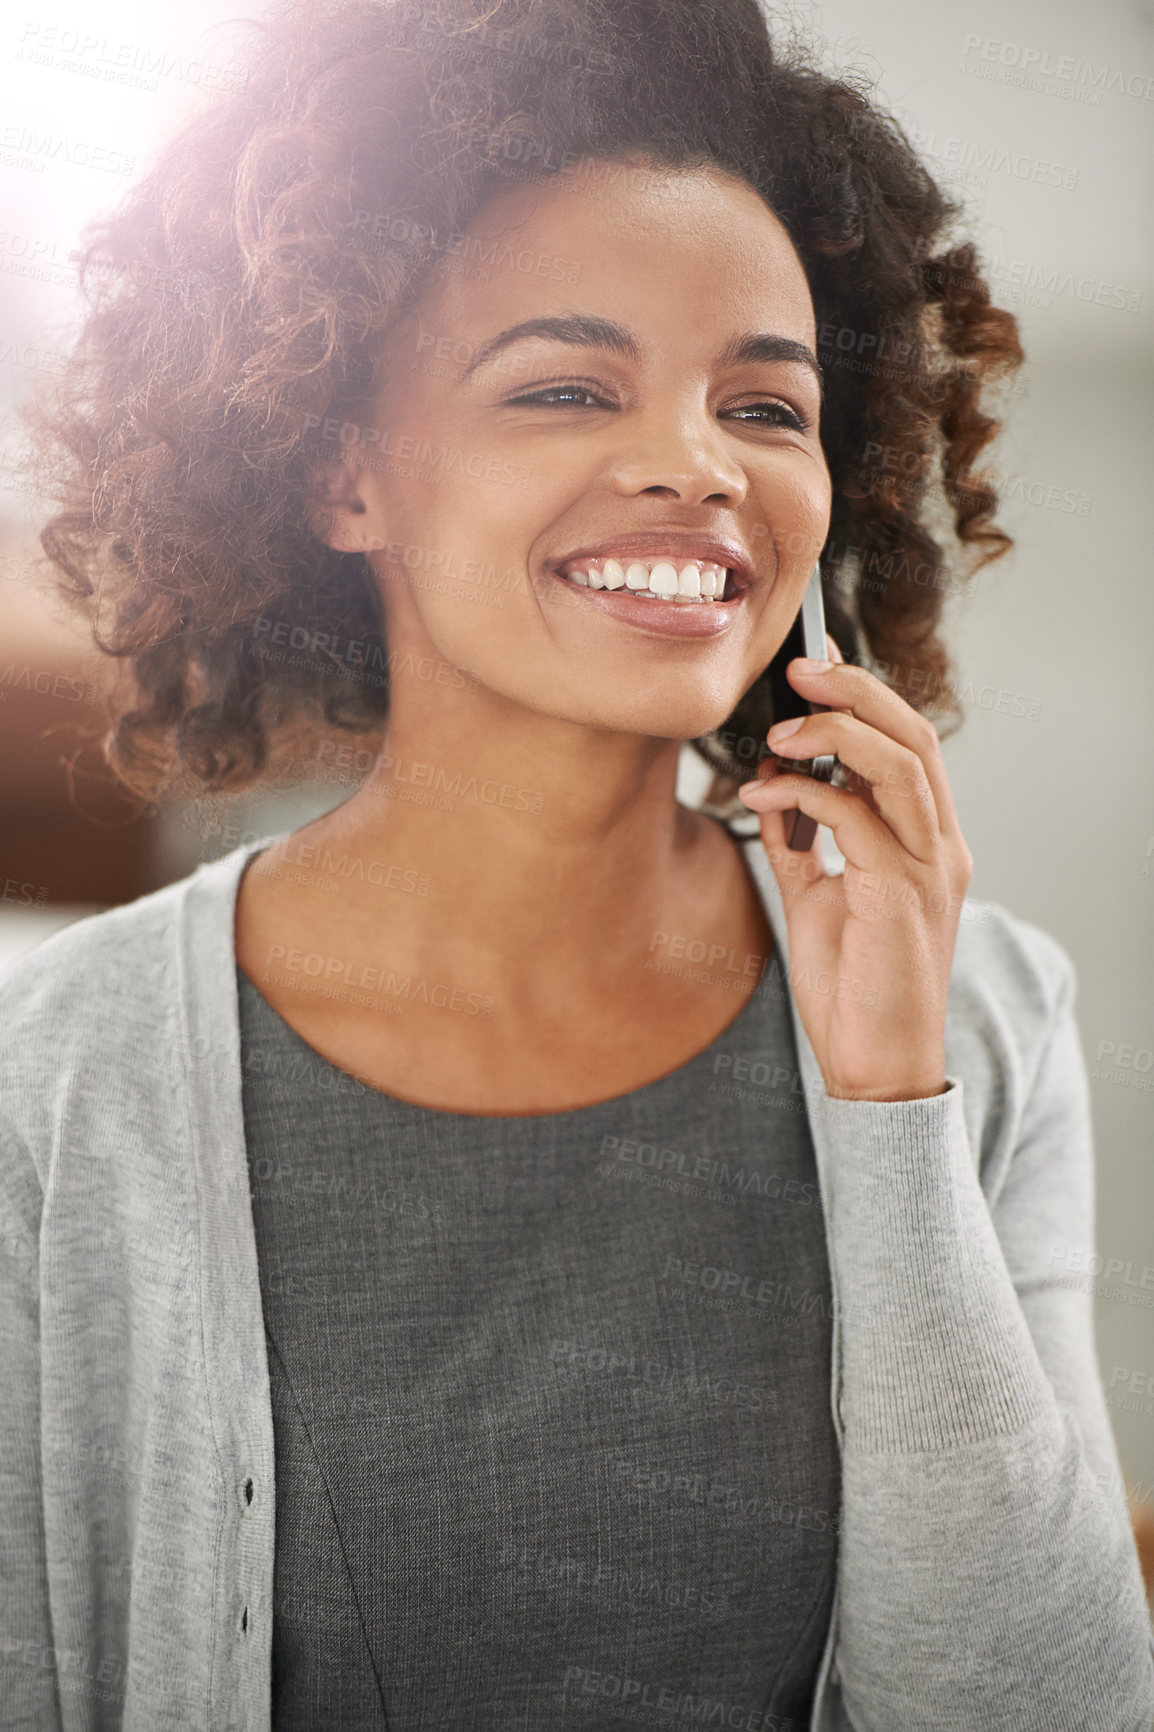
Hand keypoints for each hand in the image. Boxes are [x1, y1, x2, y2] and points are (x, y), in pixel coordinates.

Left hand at [737, 635, 972, 1102]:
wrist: (875, 1068)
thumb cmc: (852, 989)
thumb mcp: (816, 900)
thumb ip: (802, 844)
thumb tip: (772, 786)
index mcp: (927, 843)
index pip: (910, 745)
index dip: (866, 697)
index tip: (814, 667)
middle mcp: (940, 847)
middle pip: (914, 737)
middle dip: (855, 692)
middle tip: (797, 668)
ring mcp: (929, 870)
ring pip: (901, 765)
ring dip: (836, 733)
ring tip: (780, 730)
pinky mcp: (903, 896)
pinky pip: (859, 819)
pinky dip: (807, 796)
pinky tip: (764, 798)